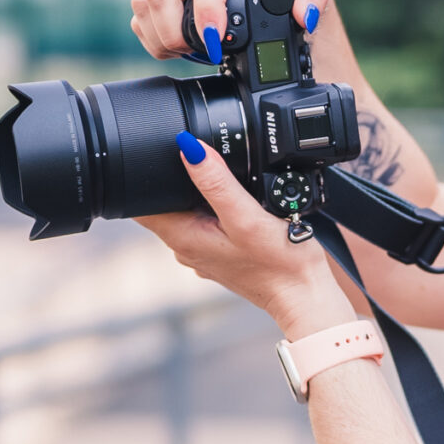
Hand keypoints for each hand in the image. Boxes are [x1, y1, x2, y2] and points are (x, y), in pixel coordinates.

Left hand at [140, 136, 349, 340]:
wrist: (304, 296)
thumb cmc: (280, 264)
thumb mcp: (246, 216)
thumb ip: (217, 182)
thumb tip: (189, 148)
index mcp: (182, 236)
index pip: (139, 203)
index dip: (144, 176)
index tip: (162, 155)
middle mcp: (186, 247)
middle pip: (162, 204)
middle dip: (174, 180)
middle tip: (202, 161)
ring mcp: (203, 252)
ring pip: (186, 212)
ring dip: (198, 194)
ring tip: (224, 183)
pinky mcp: (221, 254)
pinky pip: (207, 222)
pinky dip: (216, 209)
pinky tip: (238, 205)